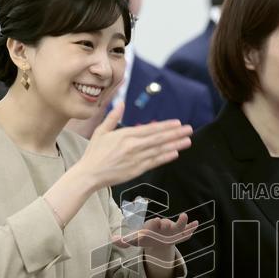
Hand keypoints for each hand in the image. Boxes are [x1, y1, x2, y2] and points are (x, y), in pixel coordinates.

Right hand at [78, 101, 192, 189]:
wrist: (89, 173)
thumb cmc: (94, 153)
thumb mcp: (101, 131)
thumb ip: (113, 117)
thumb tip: (121, 103)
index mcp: (125, 134)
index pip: (150, 128)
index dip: (165, 125)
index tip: (177, 123)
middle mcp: (133, 145)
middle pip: (158, 138)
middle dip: (175, 133)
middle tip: (189, 129)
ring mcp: (136, 158)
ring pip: (159, 150)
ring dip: (174, 145)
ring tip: (187, 141)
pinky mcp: (136, 170)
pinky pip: (154, 162)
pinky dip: (165, 157)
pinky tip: (175, 153)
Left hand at [114, 213, 198, 277]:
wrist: (158, 238)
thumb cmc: (146, 237)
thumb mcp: (135, 240)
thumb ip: (125, 241)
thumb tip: (111, 239)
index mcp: (153, 227)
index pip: (153, 224)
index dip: (154, 223)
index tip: (155, 220)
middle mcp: (164, 226)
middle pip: (166, 225)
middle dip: (167, 224)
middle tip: (166, 222)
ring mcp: (173, 230)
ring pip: (178, 227)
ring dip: (182, 222)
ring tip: (185, 216)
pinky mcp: (180, 234)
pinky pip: (187, 231)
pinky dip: (191, 228)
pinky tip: (196, 224)